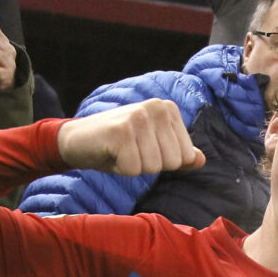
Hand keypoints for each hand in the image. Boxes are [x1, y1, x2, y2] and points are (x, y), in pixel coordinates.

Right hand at [57, 98, 203, 175]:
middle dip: (149, 165)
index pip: (185, 156)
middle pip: (172, 162)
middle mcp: (156, 107)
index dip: (162, 162)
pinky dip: (121, 168)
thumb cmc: (116, 145)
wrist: (76, 140)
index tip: (142, 149)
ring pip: (154, 167)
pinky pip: (134, 169)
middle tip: (129, 151)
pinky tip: (110, 153)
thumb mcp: (152, 146)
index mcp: (168, 109)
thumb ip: (178, 152)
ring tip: (120, 151)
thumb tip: (201, 159)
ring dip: (134, 166)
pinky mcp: (122, 131)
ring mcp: (139, 117)